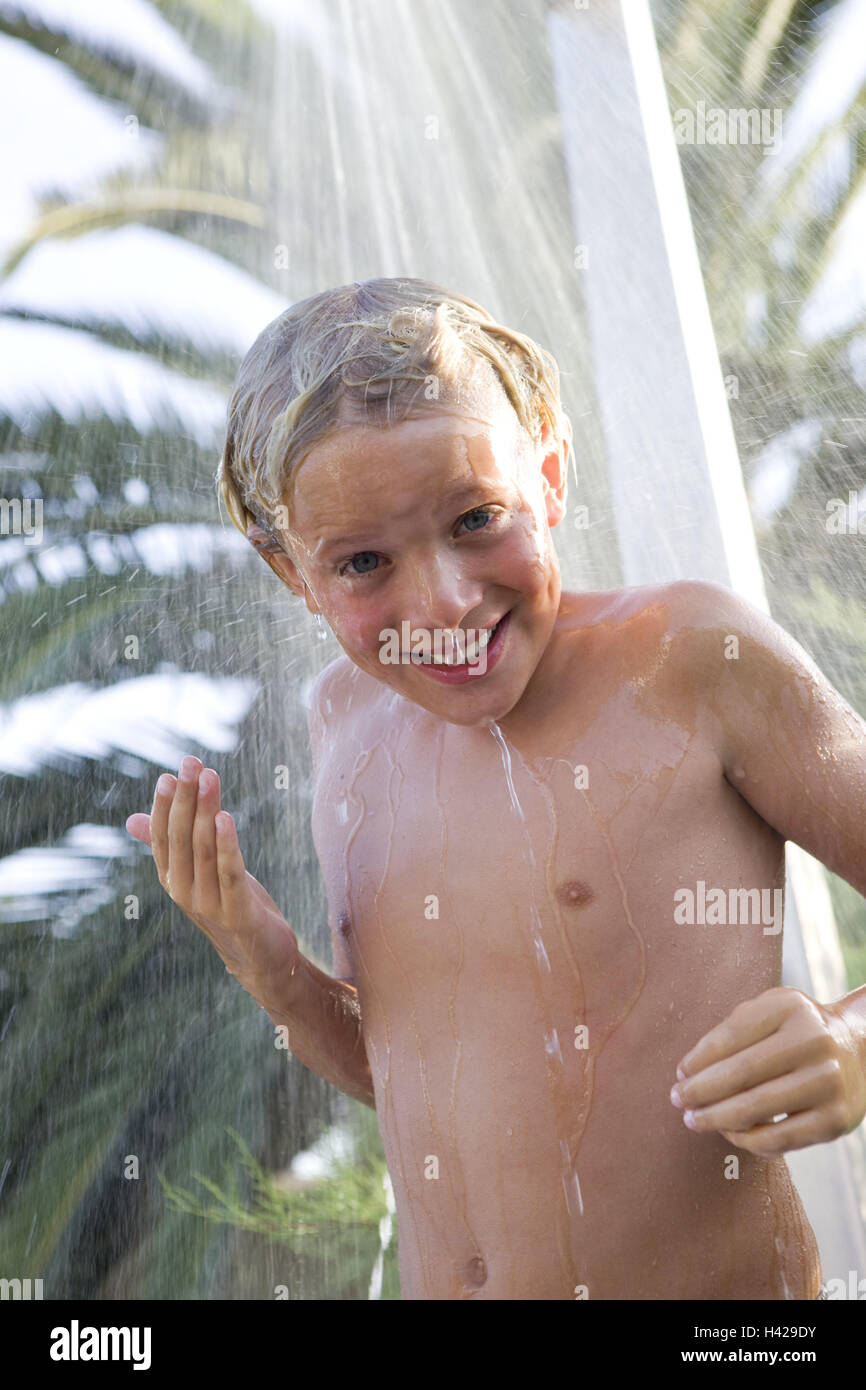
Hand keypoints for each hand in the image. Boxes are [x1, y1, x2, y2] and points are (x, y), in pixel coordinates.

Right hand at [125, 756, 299, 1011]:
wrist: (260, 958)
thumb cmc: (230, 907)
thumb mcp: (199, 872)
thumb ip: (171, 844)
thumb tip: (131, 819)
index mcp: (172, 879)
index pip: (163, 836)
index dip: (166, 805)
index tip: (172, 772)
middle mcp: (184, 891)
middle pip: (181, 838)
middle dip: (186, 798)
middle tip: (192, 763)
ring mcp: (209, 904)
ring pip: (204, 850)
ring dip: (207, 811)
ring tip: (210, 778)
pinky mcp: (238, 912)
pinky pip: (230, 873)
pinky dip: (227, 844)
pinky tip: (227, 817)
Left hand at [670, 985, 865, 1154]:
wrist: (857, 1048)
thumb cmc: (795, 1030)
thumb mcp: (769, 1012)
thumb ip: (731, 1032)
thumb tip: (688, 1072)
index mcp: (790, 1008)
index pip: (731, 1036)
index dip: (699, 1059)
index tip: (679, 1075)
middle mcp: (814, 1041)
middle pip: (741, 1073)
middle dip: (700, 1091)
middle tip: (677, 1101)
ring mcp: (828, 1082)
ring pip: (755, 1110)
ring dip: (715, 1118)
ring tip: (694, 1120)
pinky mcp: (836, 1120)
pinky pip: (778, 1139)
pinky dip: (746, 1140)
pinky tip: (730, 1133)